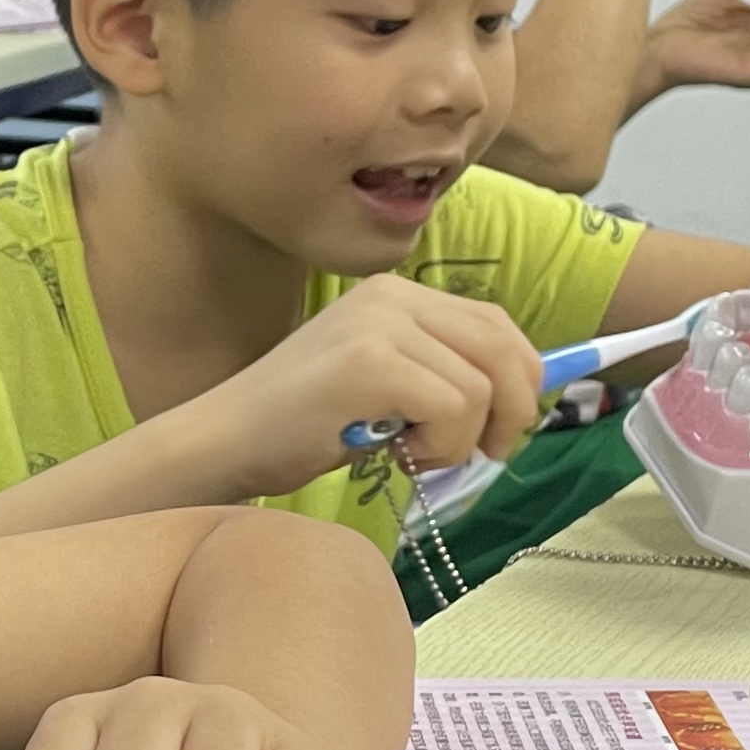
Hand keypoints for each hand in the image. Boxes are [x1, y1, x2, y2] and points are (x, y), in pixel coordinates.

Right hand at [192, 273, 543, 499]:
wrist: (225, 440)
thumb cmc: (300, 426)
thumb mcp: (384, 385)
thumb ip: (441, 373)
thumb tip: (524, 394)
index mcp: (395, 293)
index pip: (495, 322)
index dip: (522, 376)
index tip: (507, 425)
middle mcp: (390, 296)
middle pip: (501, 346)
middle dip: (513, 409)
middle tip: (488, 452)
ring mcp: (378, 326)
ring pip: (481, 386)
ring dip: (462, 439)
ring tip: (416, 453)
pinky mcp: (369, 364)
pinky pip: (453, 407)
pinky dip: (441, 446)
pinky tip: (400, 456)